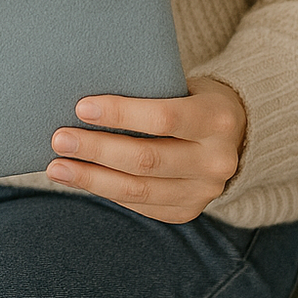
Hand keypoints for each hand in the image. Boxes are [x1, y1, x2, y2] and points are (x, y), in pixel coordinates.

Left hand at [46, 77, 246, 223]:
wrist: (238, 135)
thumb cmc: (194, 99)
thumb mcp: (185, 86)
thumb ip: (148, 93)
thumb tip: (85, 101)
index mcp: (217, 119)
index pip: (163, 118)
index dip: (120, 114)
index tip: (81, 108)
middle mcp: (216, 160)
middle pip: (146, 159)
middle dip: (97, 150)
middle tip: (60, 139)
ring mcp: (204, 191)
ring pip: (138, 189)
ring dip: (92, 178)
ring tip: (58, 166)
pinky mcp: (187, 210)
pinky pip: (139, 204)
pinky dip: (105, 191)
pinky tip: (80, 178)